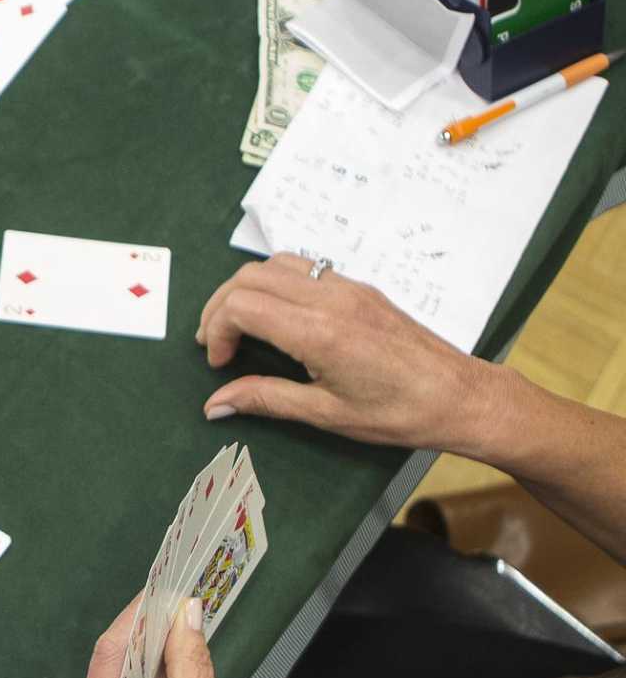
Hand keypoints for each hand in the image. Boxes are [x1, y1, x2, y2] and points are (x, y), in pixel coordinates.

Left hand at [60, 593, 253, 677]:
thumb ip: (191, 669)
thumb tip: (185, 617)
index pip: (110, 658)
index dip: (136, 618)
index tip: (161, 590)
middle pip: (111, 670)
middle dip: (146, 638)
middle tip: (176, 605)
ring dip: (150, 663)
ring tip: (180, 635)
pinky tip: (172, 673)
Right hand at [195, 253, 505, 450]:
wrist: (463, 396)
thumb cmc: (400, 412)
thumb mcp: (327, 414)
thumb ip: (265, 399)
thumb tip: (215, 404)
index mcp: (319, 332)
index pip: (241, 306)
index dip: (216, 331)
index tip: (220, 362)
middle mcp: (330, 299)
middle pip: (248, 277)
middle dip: (220, 307)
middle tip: (218, 344)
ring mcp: (348, 287)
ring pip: (274, 264)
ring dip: (246, 289)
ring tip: (242, 325)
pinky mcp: (361, 287)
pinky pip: (304, 267)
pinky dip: (276, 284)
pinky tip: (280, 316)